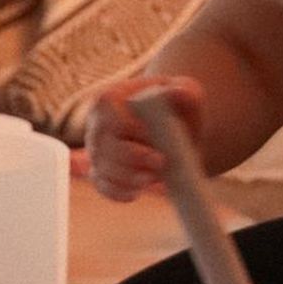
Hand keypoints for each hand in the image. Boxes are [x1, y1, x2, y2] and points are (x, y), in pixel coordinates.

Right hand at [84, 74, 204, 202]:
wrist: (176, 129)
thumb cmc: (177, 108)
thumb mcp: (186, 94)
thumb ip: (185, 91)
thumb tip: (179, 92)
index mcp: (110, 99)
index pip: (111, 117)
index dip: (132, 131)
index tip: (155, 138)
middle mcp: (97, 125)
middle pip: (104, 146)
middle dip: (132, 158)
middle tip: (161, 162)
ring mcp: (96, 150)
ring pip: (102, 168)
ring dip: (128, 178)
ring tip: (153, 178)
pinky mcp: (101, 171)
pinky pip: (102, 185)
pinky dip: (117, 192)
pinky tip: (136, 192)